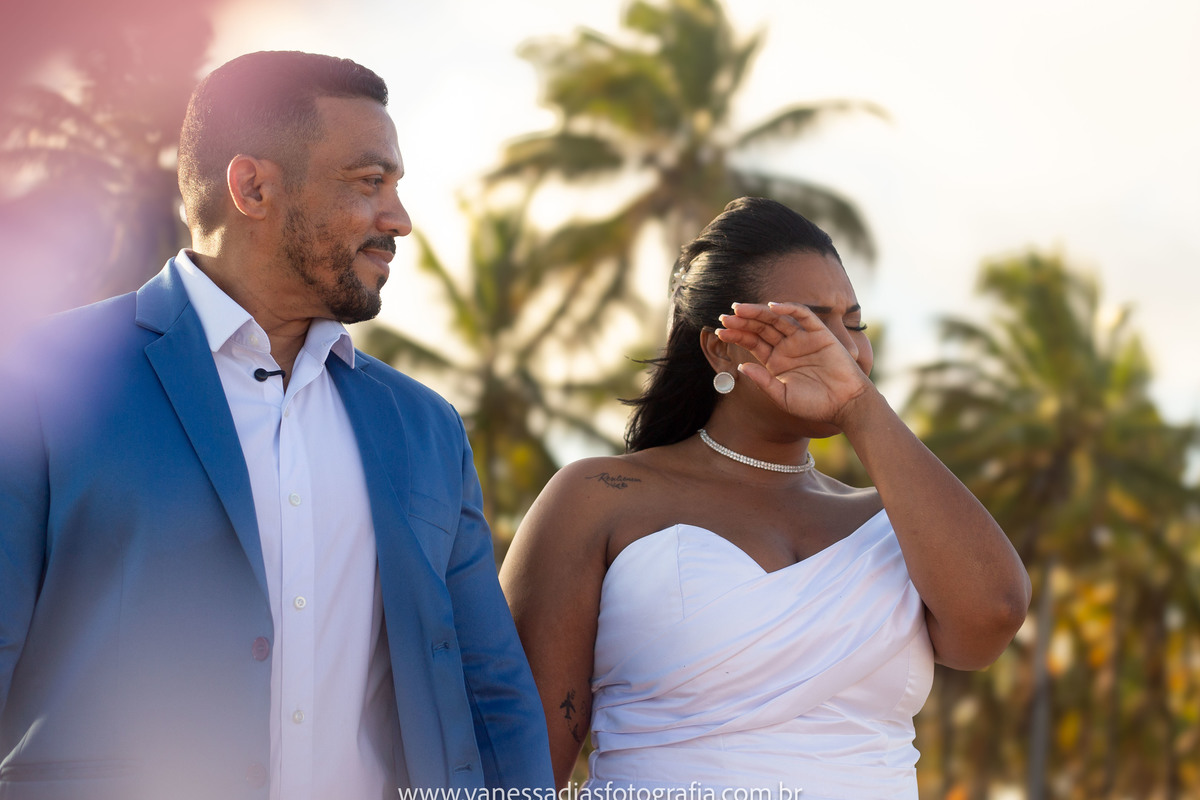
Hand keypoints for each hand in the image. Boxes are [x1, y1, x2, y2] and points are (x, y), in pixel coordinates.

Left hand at [716, 301, 873, 425]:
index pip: (752, 342)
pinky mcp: (819, 334)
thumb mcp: (783, 397)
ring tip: (740, 309)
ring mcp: (802, 339)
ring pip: (777, 320)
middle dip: (743, 321)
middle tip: (726, 316)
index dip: (737, 335)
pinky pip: (803, 316)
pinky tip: (774, 307)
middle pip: (761, 328)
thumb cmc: (815, 405)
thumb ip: (763, 381)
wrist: (846, 405)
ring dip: (759, 312)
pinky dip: (789, 309)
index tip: (720, 330)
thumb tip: (741, 366)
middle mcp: (787, 347)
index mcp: (776, 361)